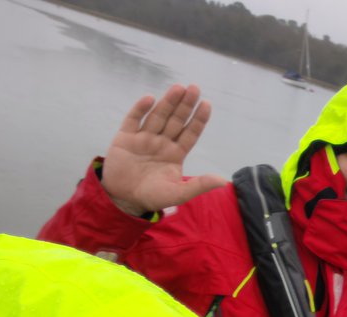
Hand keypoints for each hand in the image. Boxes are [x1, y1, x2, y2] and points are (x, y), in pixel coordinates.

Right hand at [100, 83, 226, 215]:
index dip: (198, 119)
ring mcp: (143, 138)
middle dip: (185, 105)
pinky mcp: (125, 137)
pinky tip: (150, 98)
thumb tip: (223, 181)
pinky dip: (140, 109)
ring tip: (178, 88)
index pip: (190, 133)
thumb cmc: (152, 196)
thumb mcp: (178, 194)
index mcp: (175, 153)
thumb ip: (199, 185)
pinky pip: (133, 120)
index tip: (207, 104)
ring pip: (158, 116)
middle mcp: (161, 142)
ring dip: (167, 102)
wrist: (123, 199)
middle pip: (176, 120)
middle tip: (194, 88)